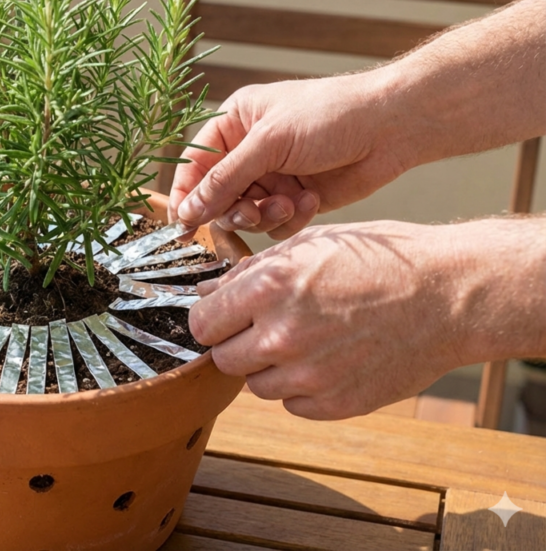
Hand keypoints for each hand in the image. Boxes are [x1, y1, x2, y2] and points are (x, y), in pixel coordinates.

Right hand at [169, 73, 411, 239]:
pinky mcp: (295, 198)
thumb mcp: (269, 142)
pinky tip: (311, 199)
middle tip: (250, 212)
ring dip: (265, 215)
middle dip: (234, 209)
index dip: (186, 196)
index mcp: (234, 124)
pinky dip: (290, 218)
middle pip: (217, 197)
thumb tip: (189, 210)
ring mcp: (272, 177)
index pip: (194, 166)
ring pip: (247, 215)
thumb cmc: (330, 115)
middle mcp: (249, 152)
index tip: (182, 225)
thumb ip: (225, 179)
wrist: (390, 127)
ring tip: (289, 202)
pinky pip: (275, 224)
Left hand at [189, 221, 472, 418]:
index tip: (225, 317)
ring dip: (270, 367)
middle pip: (223, 359)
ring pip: (256, 385)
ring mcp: (308, 375)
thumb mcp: (309, 245)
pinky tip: (330, 360)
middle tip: (269, 327)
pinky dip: (303, 388)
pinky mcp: (334, 404)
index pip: (202, 324)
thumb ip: (250, 272)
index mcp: (268, 289)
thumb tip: (206, 293)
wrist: (447, 295)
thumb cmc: (379, 260)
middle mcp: (281, 335)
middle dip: (238, 344)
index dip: (212, 319)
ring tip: (308, 340)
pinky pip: (293, 404)